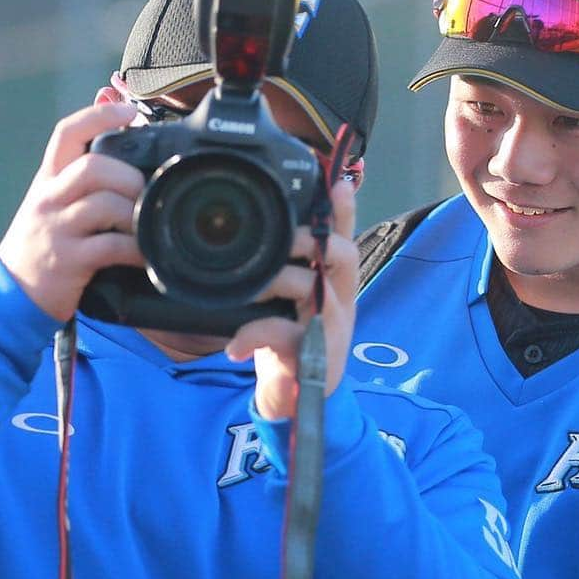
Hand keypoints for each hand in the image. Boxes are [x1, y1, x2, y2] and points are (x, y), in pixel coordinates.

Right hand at [0, 102, 145, 321]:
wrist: (11, 292)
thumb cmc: (44, 242)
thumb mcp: (53, 201)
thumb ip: (79, 171)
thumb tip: (109, 125)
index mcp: (48, 179)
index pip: (67, 133)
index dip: (99, 116)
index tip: (130, 110)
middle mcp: (49, 199)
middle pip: (93, 167)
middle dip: (129, 176)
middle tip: (146, 192)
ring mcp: (57, 230)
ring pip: (104, 204)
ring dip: (136, 212)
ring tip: (149, 224)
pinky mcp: (68, 261)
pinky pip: (110, 247)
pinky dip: (136, 249)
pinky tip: (145, 254)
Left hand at [226, 178, 356, 420]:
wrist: (293, 397)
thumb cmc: (289, 339)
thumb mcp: (288, 298)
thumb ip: (284, 265)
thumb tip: (264, 228)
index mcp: (334, 280)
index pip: (344, 235)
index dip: (343, 208)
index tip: (337, 181)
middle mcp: (338, 299)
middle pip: (344, 255)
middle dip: (314, 240)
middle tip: (285, 237)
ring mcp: (329, 327)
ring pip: (318, 291)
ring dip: (280, 281)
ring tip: (252, 287)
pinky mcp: (312, 355)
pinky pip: (284, 335)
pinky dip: (254, 335)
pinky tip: (235, 344)